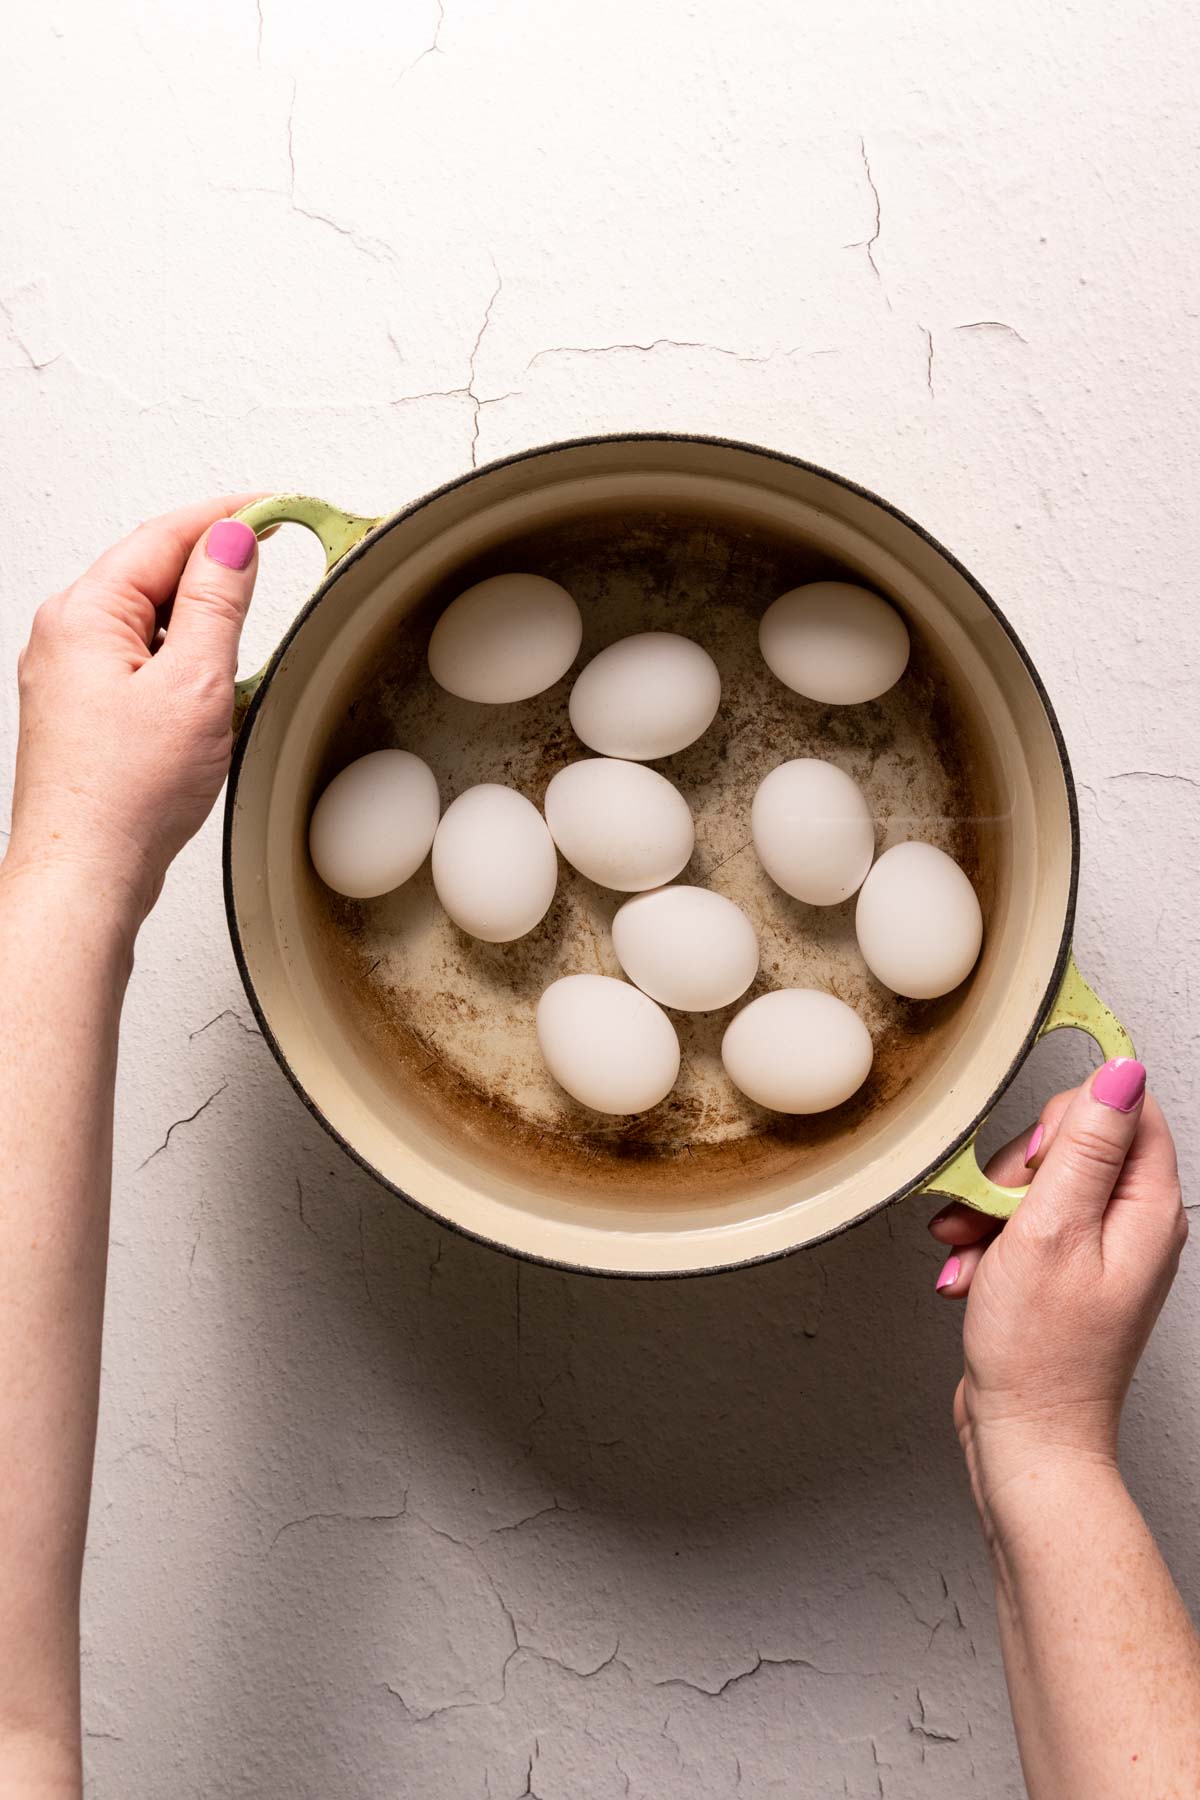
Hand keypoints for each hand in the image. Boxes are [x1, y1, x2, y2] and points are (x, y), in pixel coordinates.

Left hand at [5, 498, 261, 927]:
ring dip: (200, 616)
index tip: (278, 506)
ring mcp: (70, 673)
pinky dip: (182, 656)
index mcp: (85, 613)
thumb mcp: (194, 683)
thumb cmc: (125, 795)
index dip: (228, 514)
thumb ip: (216, 602)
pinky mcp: (83, 710)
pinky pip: (140, 657)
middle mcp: (66, 635)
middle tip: (276, 555)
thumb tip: (231, 541)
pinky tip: (210, 687)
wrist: (86, 873)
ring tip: (245, 637)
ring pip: (148, 616)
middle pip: (152, 569)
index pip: (165, 534)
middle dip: (214, 561)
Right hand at [928, 1058, 1186, 1516]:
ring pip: (1040, 1181)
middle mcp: (1134, 1223)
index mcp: (1148, 1208)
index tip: (1031, 1154)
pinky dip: (989, 1240)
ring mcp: (1101, 1248)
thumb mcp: (1052, 1230)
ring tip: (969, 1249)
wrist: (1027, 1438)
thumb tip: (1121, 1071)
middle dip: (1014, 1168)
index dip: (1068, 1116)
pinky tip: (972, 1271)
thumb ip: (1084, 1146)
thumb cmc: (1040, 1352)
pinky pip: (1024, 1223)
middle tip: (991, 1211)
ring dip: (989, 1207)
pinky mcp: (1067, 1270)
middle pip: (1074, 1141)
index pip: (1126, 1106)